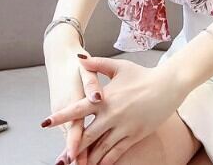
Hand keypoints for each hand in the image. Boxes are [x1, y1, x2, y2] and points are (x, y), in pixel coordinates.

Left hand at [41, 54, 186, 164]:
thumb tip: (80, 58)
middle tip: (59, 159)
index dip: (61, 117)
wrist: (168, 85)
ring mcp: (123, 127)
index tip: (45, 123)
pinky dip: (104, 161)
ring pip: (100, 149)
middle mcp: (112, 115)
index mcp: (106, 98)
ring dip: (87, 159)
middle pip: (86, 136)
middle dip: (71, 149)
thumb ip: (97, 64)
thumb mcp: (119, 67)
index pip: (79, 109)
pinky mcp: (134, 136)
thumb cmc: (142, 74)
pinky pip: (116, 153)